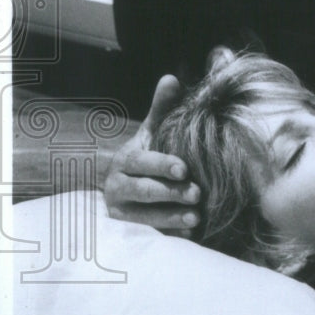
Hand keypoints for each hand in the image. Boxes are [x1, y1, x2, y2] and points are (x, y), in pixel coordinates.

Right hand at [103, 75, 200, 234]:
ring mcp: (122, 212)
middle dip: (171, 193)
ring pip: (145, 217)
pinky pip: (148, 236)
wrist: (125, 186)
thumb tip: (171, 78)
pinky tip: (189, 235)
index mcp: (125, 161)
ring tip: (196, 217)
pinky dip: (169, 235)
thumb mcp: (153, 132)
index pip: (142, 163)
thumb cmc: (147, 154)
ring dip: (171, 218)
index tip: (185, 169)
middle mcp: (118, 187)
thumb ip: (162, 108)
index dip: (162, 165)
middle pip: (144, 191)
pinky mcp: (129, 231)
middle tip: (197, 193)